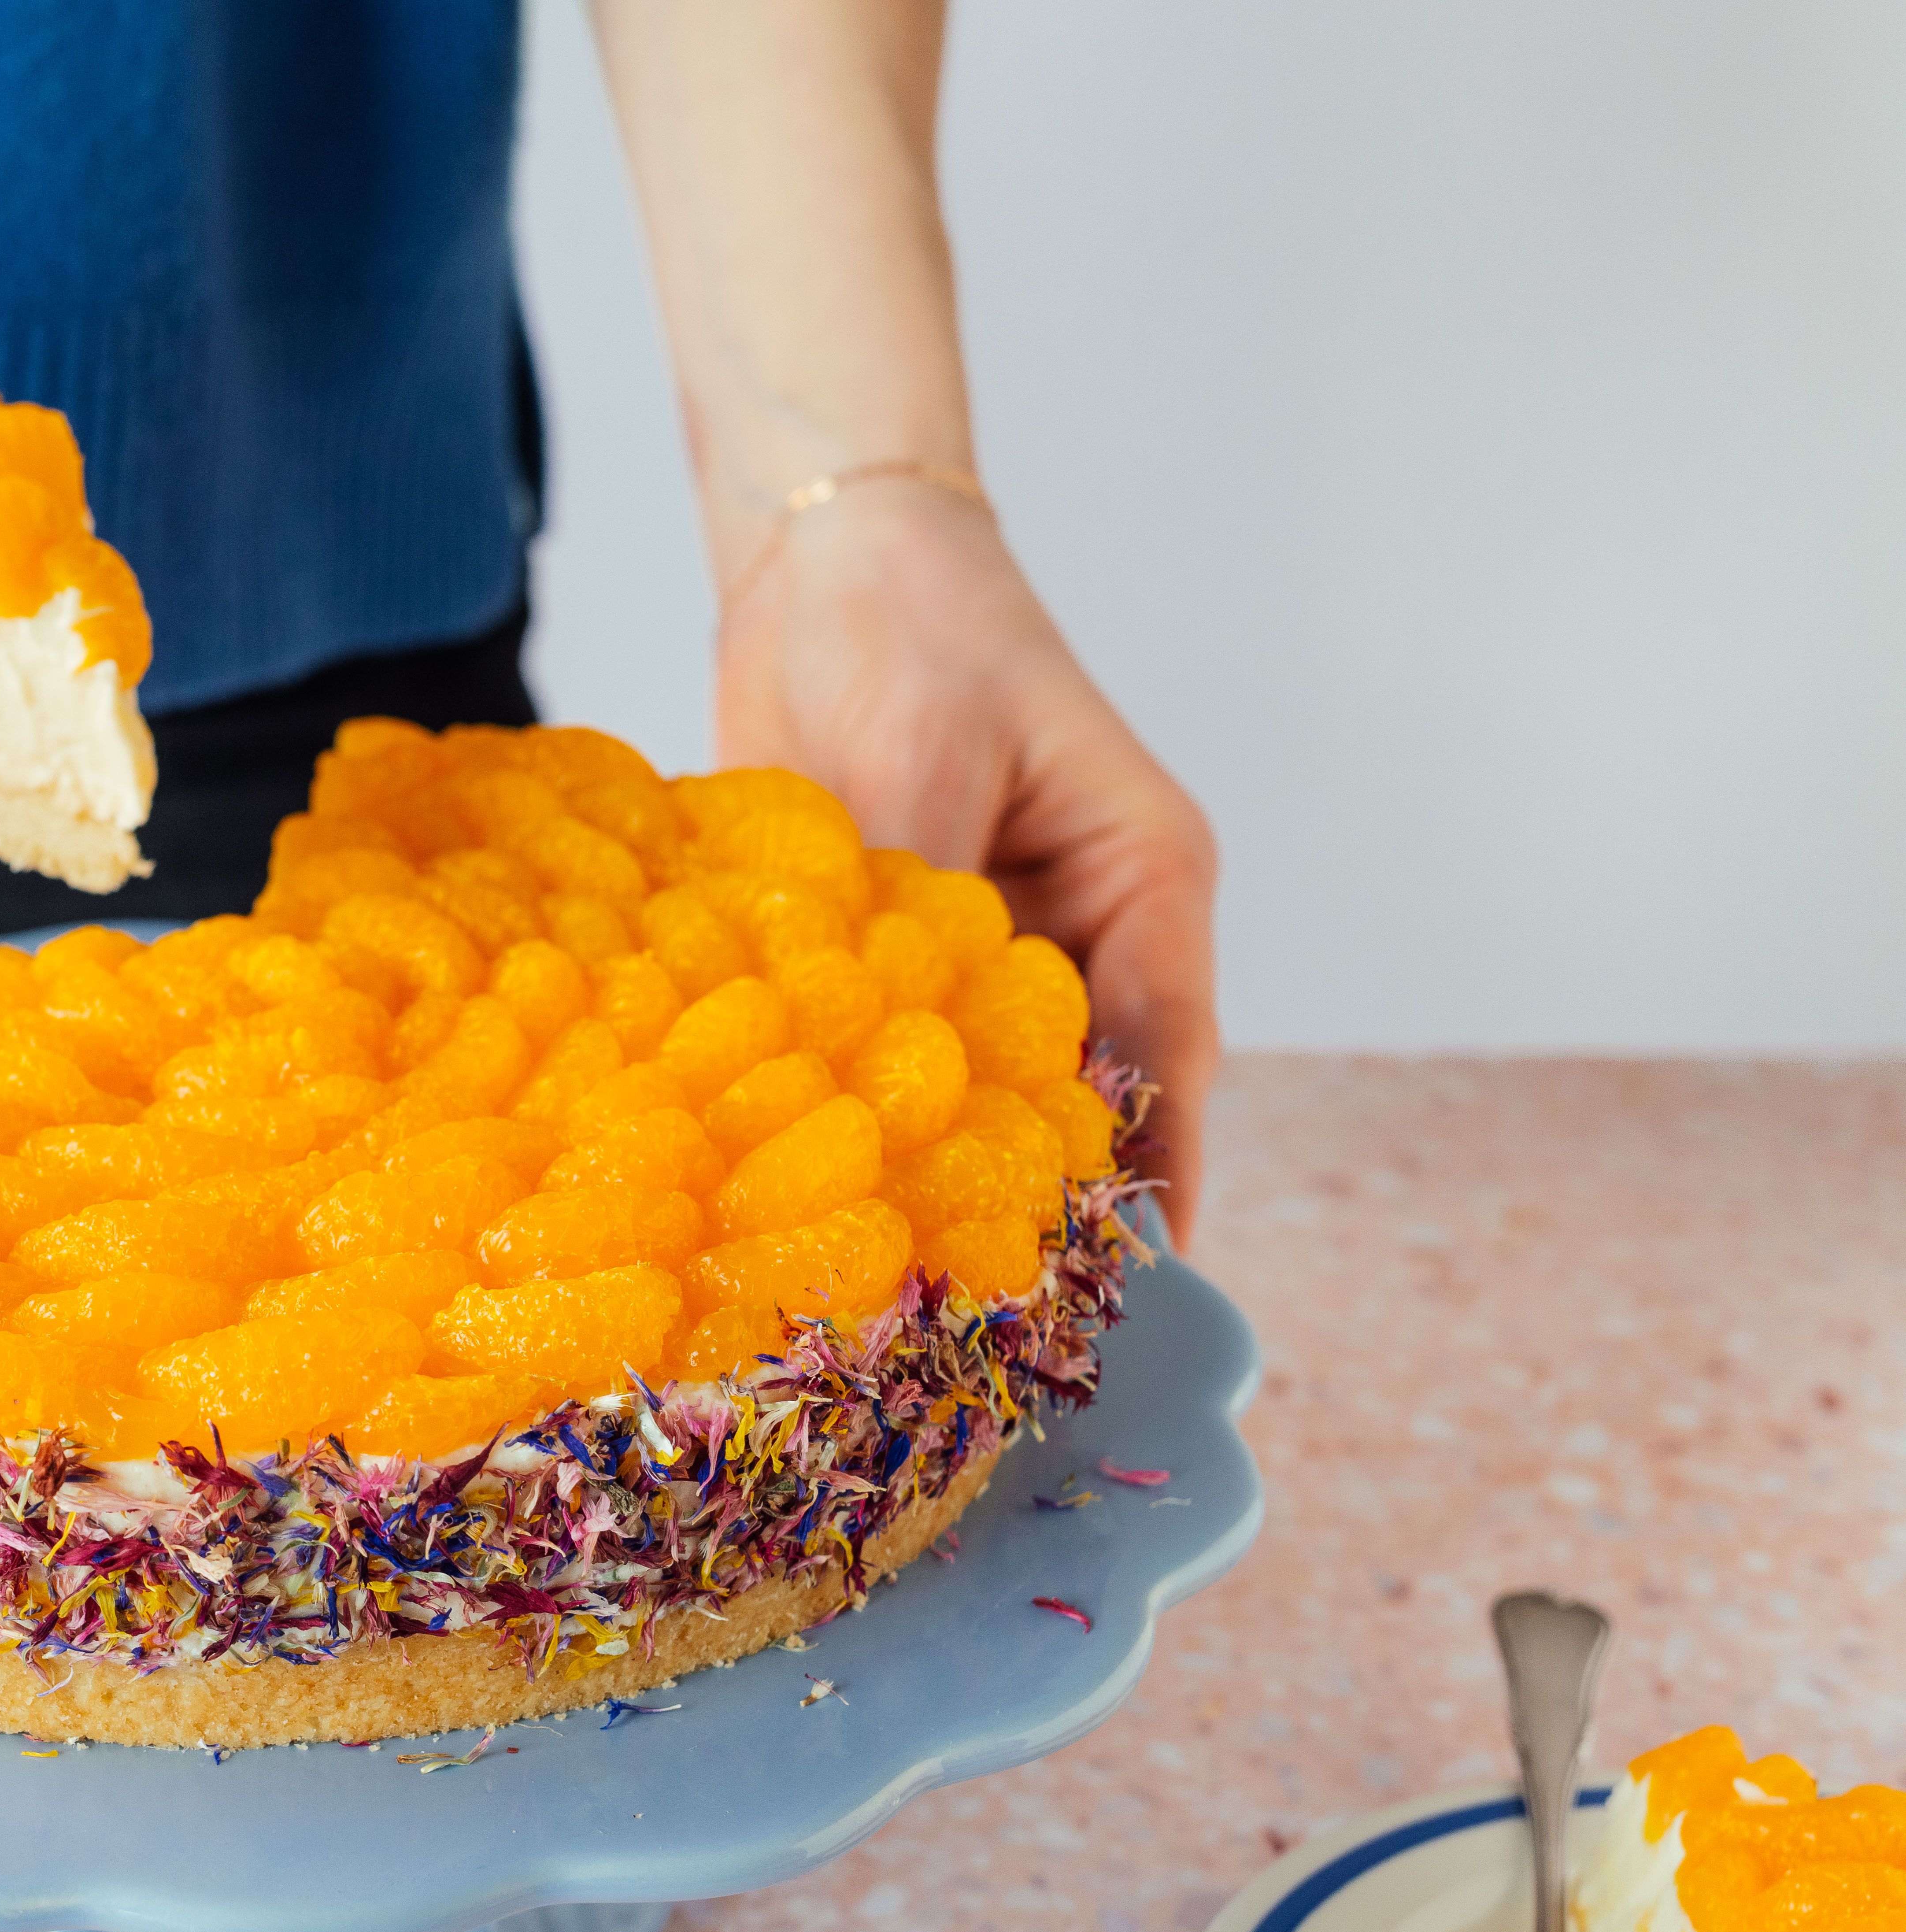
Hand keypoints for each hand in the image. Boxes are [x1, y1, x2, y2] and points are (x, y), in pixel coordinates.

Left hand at [712, 482, 1221, 1242]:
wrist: (820, 558)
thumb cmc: (904, 629)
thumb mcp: (915, 768)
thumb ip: (916, 914)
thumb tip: (889, 1054)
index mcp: (1141, 882)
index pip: (1165, 1057)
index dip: (1146, 1174)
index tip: (1121, 1280)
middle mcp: (1084, 929)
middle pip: (1084, 1092)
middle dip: (1040, 1195)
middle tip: (989, 1318)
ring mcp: (992, 945)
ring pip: (989, 1088)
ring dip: (946, 1165)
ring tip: (905, 1283)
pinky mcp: (902, 950)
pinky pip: (900, 1053)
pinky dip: (871, 1112)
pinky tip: (821, 1188)